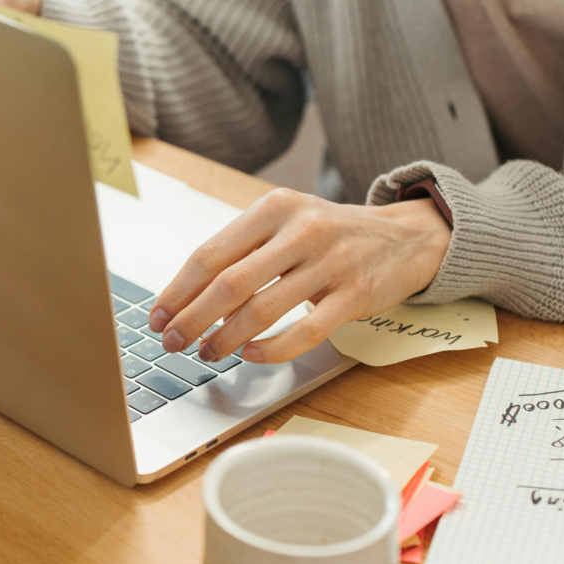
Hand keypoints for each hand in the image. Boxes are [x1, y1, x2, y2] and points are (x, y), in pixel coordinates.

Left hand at [148, 189, 451, 364]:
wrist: (404, 237)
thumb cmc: (332, 234)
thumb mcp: (287, 223)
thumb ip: (244, 253)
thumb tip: (191, 301)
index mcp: (274, 208)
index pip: (211, 254)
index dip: (178, 291)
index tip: (158, 317)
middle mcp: (301, 229)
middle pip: (229, 284)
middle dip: (192, 320)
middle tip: (174, 342)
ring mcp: (330, 262)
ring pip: (262, 310)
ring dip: (226, 339)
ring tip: (209, 353)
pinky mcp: (355, 294)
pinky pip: (305, 331)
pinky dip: (272, 349)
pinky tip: (253, 355)